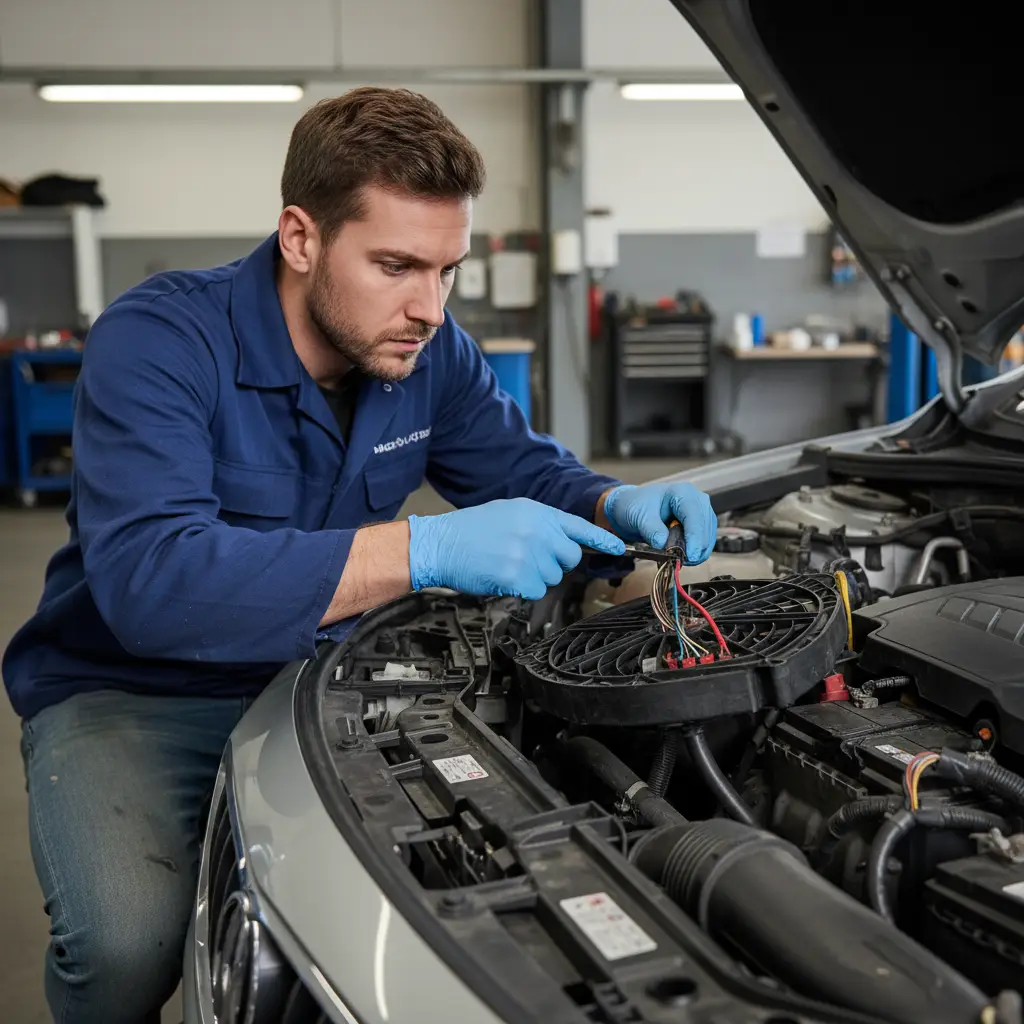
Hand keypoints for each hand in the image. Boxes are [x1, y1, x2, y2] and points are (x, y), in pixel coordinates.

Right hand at [408, 498, 625, 599]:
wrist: (440, 544)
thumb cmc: (470, 530)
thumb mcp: (509, 513)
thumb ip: (540, 524)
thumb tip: (563, 542)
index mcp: (536, 512)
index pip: (578, 526)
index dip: (602, 540)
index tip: (619, 549)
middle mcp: (537, 530)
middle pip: (569, 557)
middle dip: (554, 563)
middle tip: (526, 558)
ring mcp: (529, 554)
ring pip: (552, 577)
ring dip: (534, 577)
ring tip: (507, 563)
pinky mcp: (519, 577)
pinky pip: (535, 591)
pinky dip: (521, 589)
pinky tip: (502, 576)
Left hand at [602, 482, 716, 563]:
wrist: (634, 507)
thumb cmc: (637, 506)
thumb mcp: (639, 517)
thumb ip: (652, 530)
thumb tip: (664, 544)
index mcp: (682, 492)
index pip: (695, 516)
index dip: (695, 537)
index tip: (690, 555)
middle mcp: (697, 500)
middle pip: (705, 528)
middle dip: (695, 547)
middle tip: (680, 561)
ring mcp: (701, 512)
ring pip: (708, 537)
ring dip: (696, 552)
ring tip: (679, 559)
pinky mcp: (701, 525)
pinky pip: (704, 542)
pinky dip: (695, 552)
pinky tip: (683, 557)